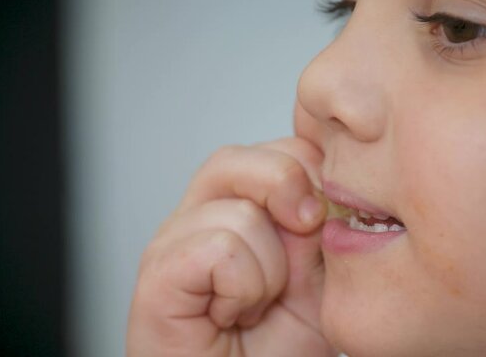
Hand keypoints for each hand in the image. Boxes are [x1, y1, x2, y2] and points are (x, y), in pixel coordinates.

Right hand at [127, 137, 336, 355]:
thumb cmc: (275, 346)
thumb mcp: (319, 279)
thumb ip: (320, 228)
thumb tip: (323, 186)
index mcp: (241, 204)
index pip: (278, 149)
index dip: (313, 176)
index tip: (326, 223)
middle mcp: (202, 212)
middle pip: (243, 158)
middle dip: (289, 199)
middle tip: (302, 248)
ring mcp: (175, 239)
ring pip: (239, 212)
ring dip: (269, 272)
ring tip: (256, 304)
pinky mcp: (159, 273)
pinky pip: (220, 249)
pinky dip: (243, 290)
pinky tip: (232, 313)